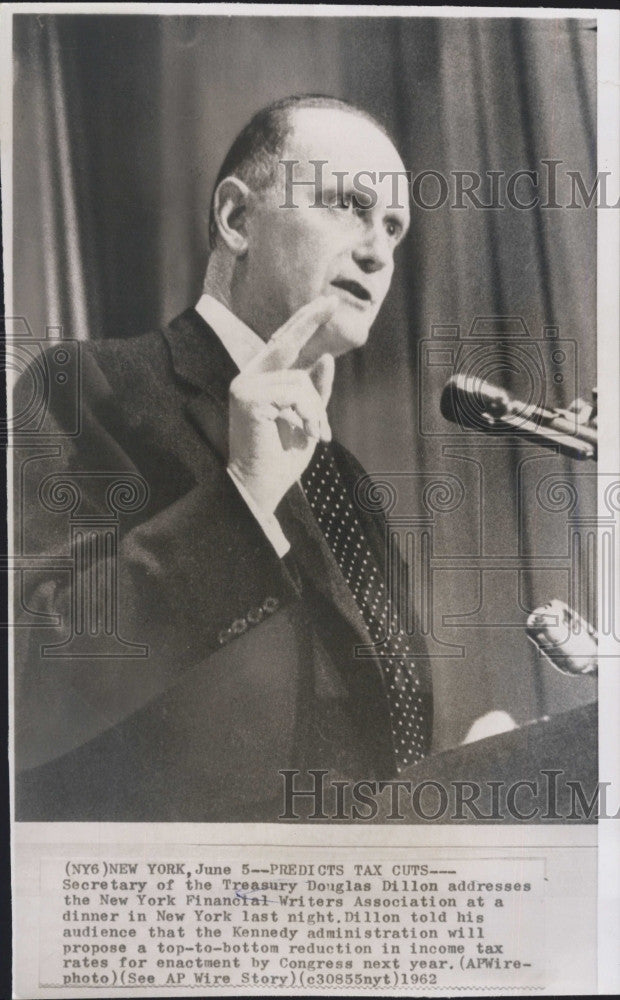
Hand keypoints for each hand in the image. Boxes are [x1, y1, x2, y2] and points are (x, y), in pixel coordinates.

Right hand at [228, 295, 337, 514]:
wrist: (261, 486)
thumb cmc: (282, 457)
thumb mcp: (307, 418)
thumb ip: (314, 391)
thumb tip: (325, 358)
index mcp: (259, 381)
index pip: (283, 344)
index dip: (304, 322)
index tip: (327, 302)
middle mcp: (247, 378)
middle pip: (285, 343)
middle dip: (309, 320)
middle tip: (333, 301)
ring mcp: (244, 386)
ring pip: (299, 380)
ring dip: (316, 410)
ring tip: (315, 434)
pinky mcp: (247, 397)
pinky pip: (293, 394)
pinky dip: (307, 415)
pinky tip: (303, 434)